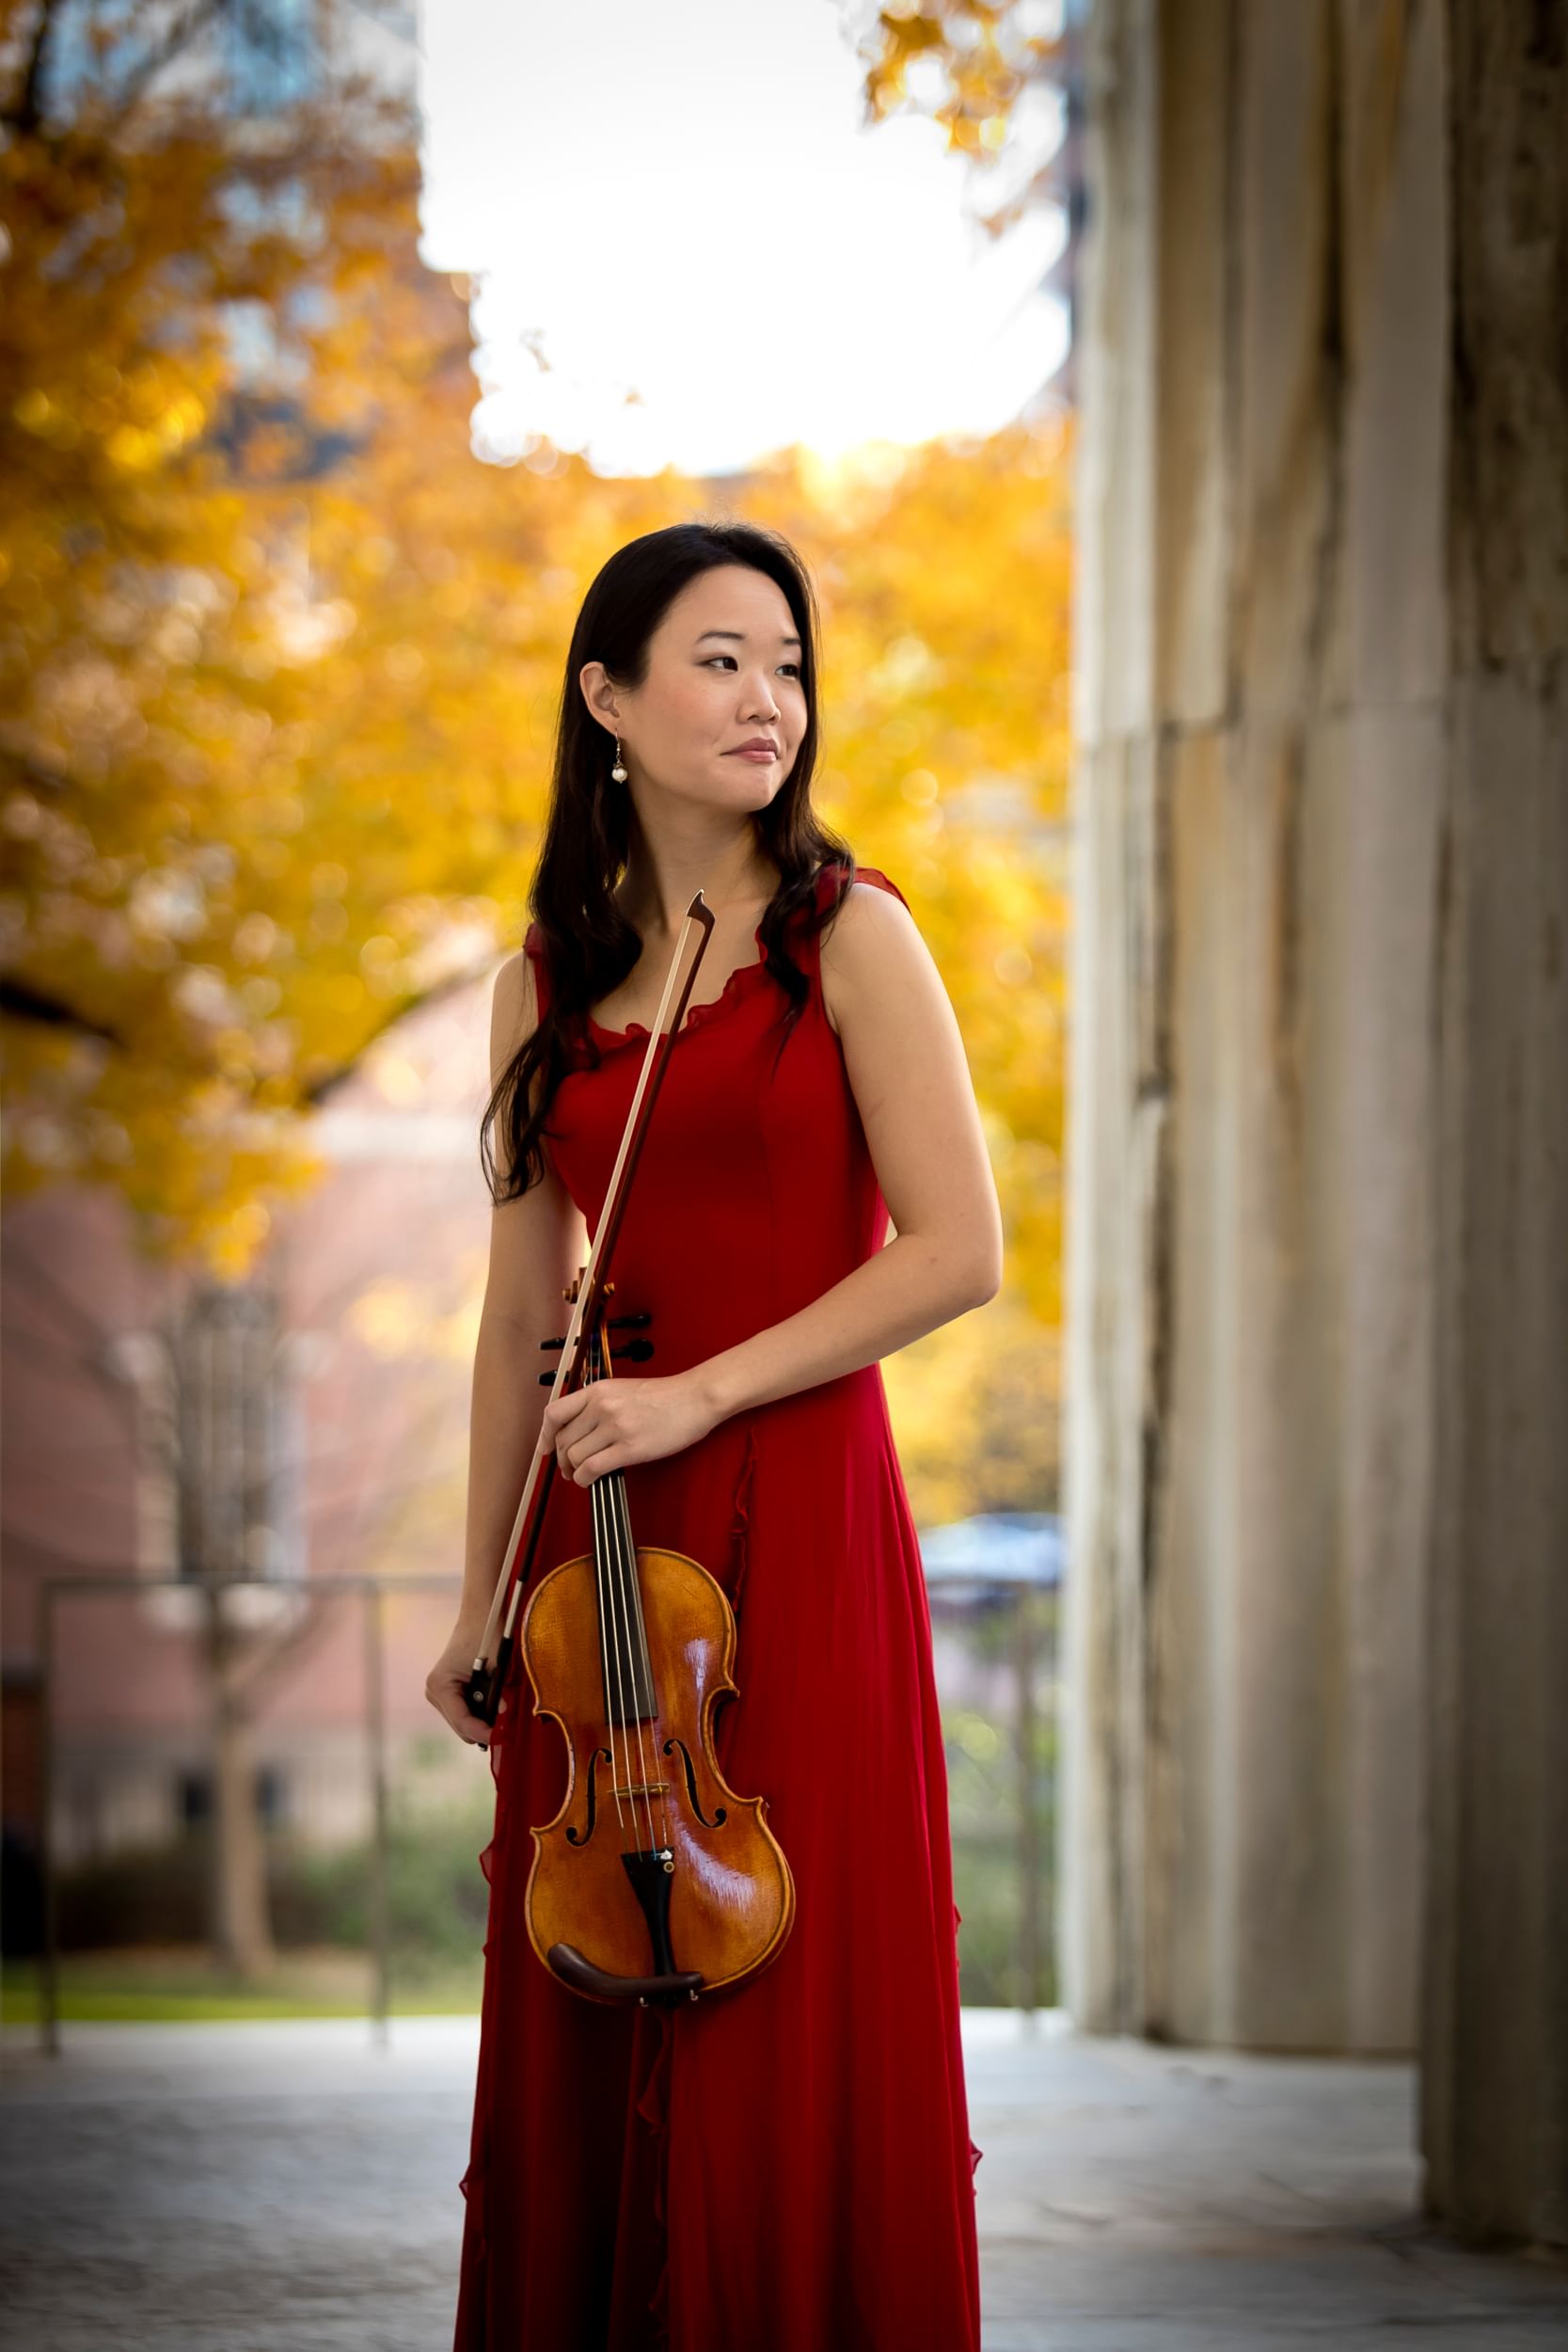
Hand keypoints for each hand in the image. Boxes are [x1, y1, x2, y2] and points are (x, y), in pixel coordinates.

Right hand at [425, 1619, 504, 1749]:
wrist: (480, 1615)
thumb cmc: (488, 1635)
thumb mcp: (496, 1667)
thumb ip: (498, 1694)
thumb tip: (504, 1717)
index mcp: (441, 1685)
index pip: (462, 1721)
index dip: (483, 1732)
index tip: (502, 1737)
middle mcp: (434, 1692)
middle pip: (461, 1727)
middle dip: (484, 1727)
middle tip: (508, 1726)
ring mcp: (438, 1694)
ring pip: (463, 1723)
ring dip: (482, 1720)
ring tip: (501, 1709)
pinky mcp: (446, 1693)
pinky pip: (464, 1713)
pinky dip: (479, 1713)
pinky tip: (492, 1703)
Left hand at [541, 1370, 717, 1485]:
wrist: (695, 1398)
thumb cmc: (666, 1396)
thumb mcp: (623, 1389)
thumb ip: (599, 1404)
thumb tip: (580, 1430)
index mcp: (598, 1390)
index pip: (555, 1413)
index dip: (544, 1435)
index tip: (544, 1448)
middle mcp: (601, 1406)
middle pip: (563, 1439)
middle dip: (561, 1459)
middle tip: (568, 1468)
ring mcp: (615, 1427)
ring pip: (575, 1456)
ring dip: (574, 1471)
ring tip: (582, 1475)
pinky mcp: (629, 1448)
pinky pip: (592, 1468)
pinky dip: (584, 1479)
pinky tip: (590, 1480)